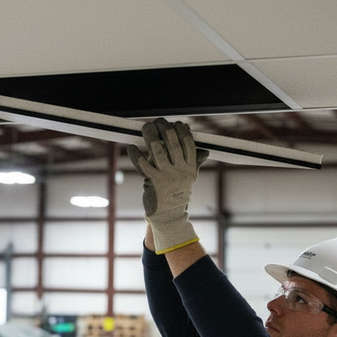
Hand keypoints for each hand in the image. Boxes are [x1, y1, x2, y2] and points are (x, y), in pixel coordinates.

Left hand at [128, 118, 207, 253]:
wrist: (169, 215)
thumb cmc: (177, 194)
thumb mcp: (189, 179)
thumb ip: (194, 163)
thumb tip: (205, 151)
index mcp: (189, 167)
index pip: (187, 143)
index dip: (181, 131)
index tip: (176, 123)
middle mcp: (179, 170)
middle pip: (172, 143)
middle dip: (165, 128)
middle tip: (158, 120)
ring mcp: (165, 176)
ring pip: (158, 150)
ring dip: (151, 136)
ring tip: (146, 127)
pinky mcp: (152, 181)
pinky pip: (143, 164)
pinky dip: (136, 155)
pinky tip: (132, 147)